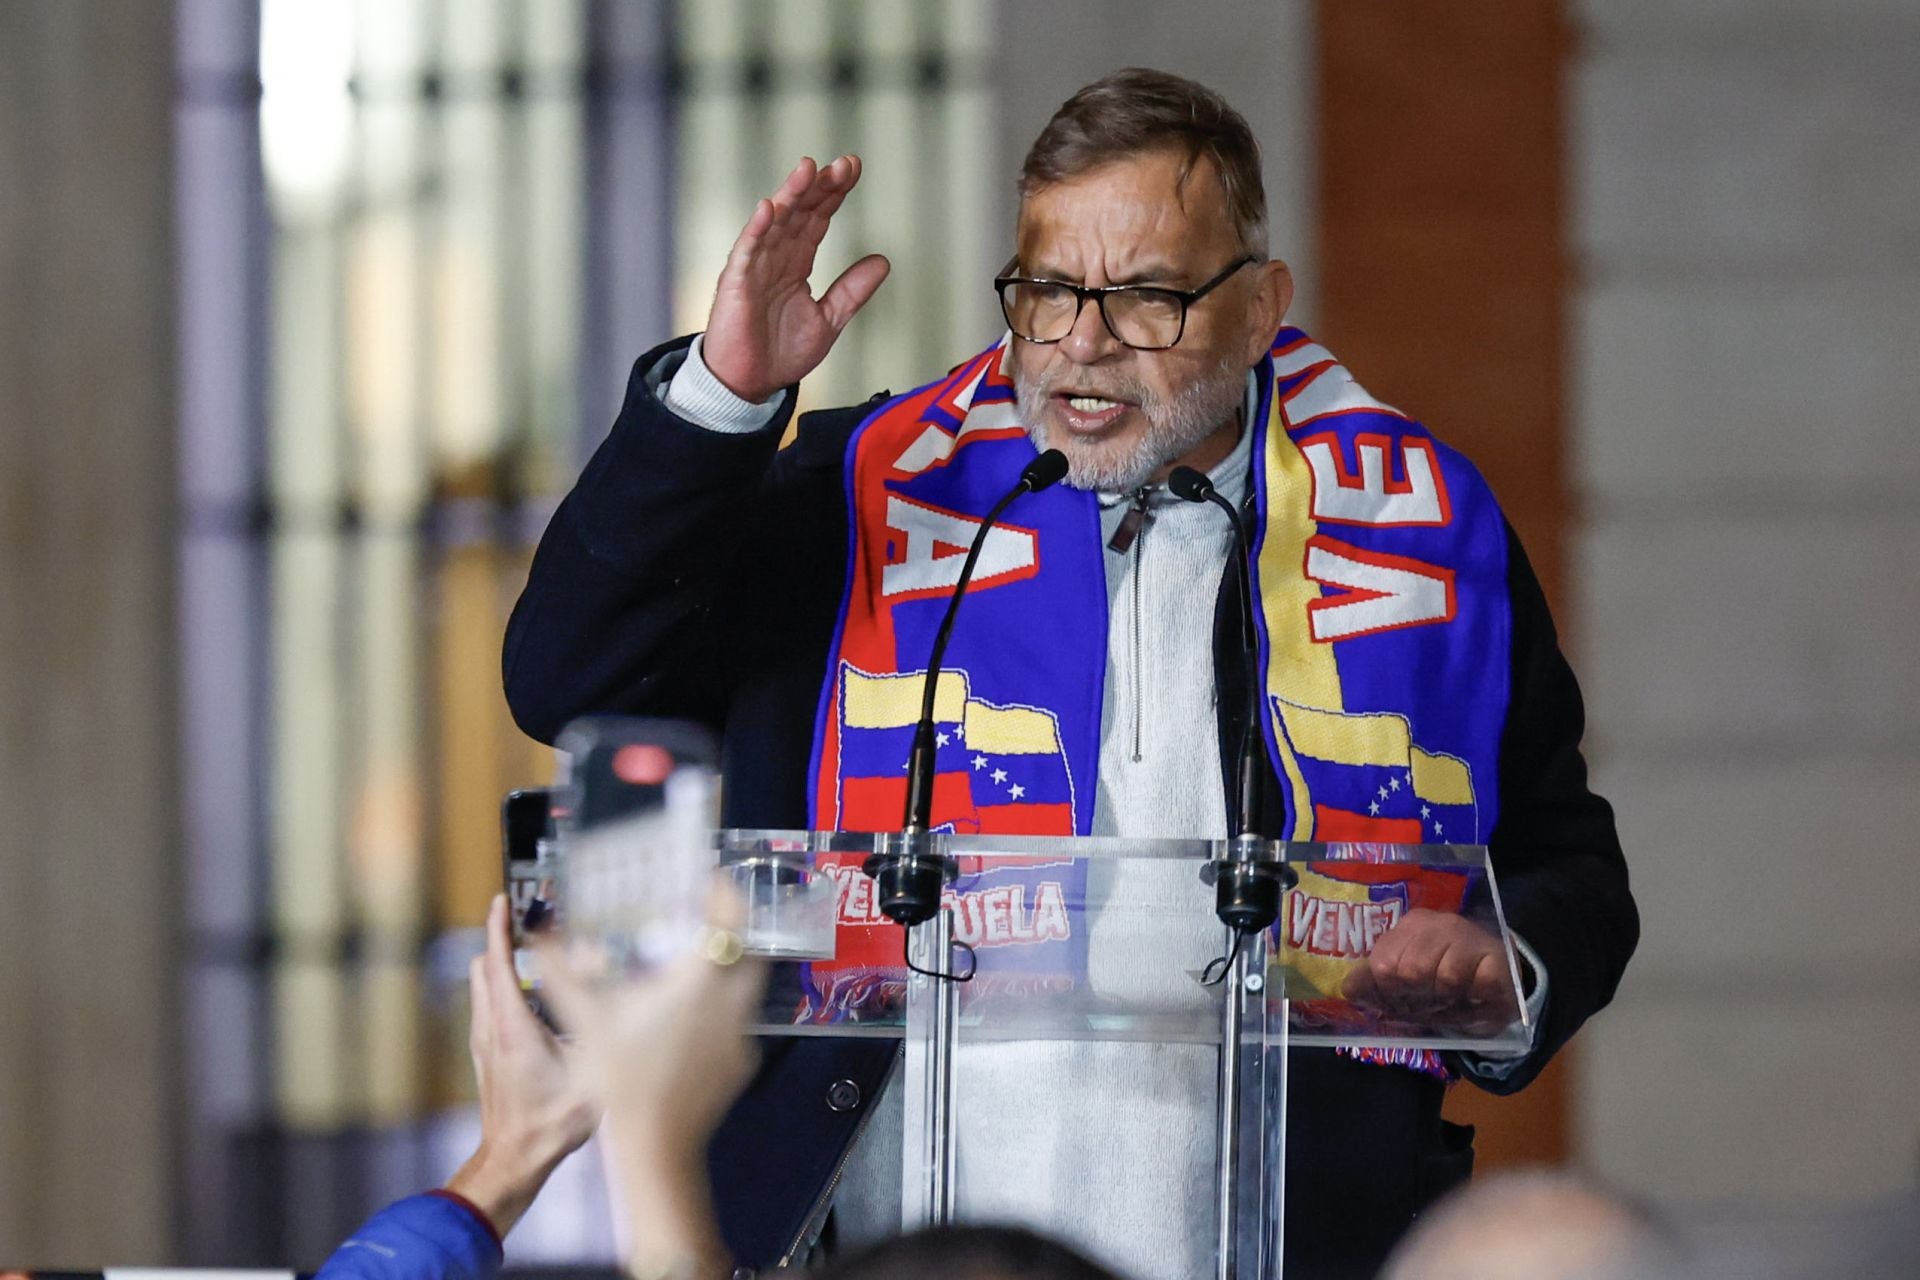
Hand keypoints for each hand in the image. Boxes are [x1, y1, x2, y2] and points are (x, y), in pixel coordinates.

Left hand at [443, 894, 599, 1237]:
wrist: (516, 1159)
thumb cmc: (550, 1124)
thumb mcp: (589, 1072)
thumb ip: (601, 1029)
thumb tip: (616, 996)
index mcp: (513, 1026)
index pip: (497, 962)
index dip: (498, 926)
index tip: (501, 899)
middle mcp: (492, 1028)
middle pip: (483, 967)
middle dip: (500, 939)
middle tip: (524, 919)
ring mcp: (485, 1042)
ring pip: (482, 987)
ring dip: (499, 963)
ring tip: (529, 950)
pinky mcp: (487, 1055)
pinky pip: (487, 1006)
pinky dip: (501, 987)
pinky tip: (531, 995)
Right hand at [531, 884, 767, 1278]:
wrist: (652, 1146)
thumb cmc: (619, 1079)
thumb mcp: (584, 1017)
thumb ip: (560, 969)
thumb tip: (536, 933)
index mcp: (697, 981)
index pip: (730, 920)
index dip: (724, 894)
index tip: (709, 883)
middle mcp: (729, 1002)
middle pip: (748, 949)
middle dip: (731, 929)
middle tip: (703, 921)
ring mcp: (739, 1034)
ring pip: (747, 986)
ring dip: (727, 969)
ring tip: (692, 968)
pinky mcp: (741, 1063)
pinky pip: (738, 1022)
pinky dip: (721, 1010)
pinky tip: (688, 1021)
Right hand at [702, 154, 890, 402]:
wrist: (750, 384)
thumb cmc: (780, 353)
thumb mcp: (828, 320)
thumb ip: (852, 291)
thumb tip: (883, 261)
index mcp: (796, 262)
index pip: (817, 218)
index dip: (834, 193)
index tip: (853, 168)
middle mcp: (775, 257)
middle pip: (799, 212)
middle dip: (819, 186)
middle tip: (843, 164)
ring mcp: (754, 267)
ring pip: (773, 223)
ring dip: (790, 195)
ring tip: (808, 169)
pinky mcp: (735, 284)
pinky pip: (746, 251)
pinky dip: (756, 229)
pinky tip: (768, 208)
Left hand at [1340, 908, 1520, 1034]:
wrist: (1500, 979)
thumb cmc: (1445, 980)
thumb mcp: (1407, 982)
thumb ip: (1375, 984)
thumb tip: (1347, 989)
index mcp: (1409, 927)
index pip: (1382, 965)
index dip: (1389, 993)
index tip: (1401, 1002)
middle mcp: (1437, 924)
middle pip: (1410, 971)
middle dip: (1418, 1000)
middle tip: (1430, 1004)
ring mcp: (1467, 936)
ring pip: (1444, 978)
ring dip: (1447, 1001)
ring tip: (1452, 999)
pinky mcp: (1495, 956)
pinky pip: (1476, 985)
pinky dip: (1474, 1001)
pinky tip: (1475, 996)